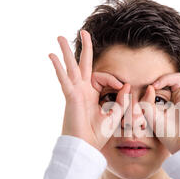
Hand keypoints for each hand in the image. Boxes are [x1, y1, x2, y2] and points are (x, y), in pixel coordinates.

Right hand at [48, 30, 129, 150]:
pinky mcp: (70, 97)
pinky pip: (64, 79)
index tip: (122, 87)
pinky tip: (52, 55)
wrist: (85, 147)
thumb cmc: (97, 135)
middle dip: (84, 48)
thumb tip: (127, 85)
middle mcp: (82, 90)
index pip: (101, 77)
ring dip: (65, 52)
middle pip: (82, 64)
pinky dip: (58, 67)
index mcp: (92, 94)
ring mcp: (75, 92)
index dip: (114, 79)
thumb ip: (121, 101)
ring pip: (70, 67)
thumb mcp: (114, 116)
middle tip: (83, 32)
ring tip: (60, 37)